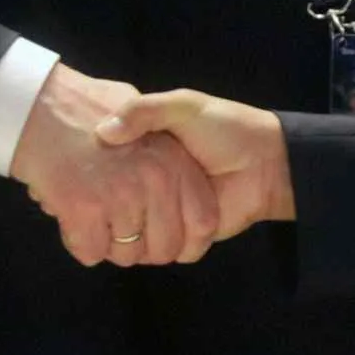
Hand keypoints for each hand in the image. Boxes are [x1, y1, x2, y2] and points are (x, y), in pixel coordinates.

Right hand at [9, 64, 219, 266]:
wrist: (40, 104)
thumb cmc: (89, 106)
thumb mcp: (139, 106)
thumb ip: (167, 146)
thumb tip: (175, 178)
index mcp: (174, 161)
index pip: (202, 223)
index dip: (186, 240)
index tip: (165, 236)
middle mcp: (154, 180)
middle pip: (163, 249)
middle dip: (142, 247)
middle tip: (121, 227)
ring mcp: (120, 196)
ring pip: (125, 255)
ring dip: (109, 244)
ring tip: (94, 215)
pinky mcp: (85, 210)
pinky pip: (91, 252)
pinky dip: (81, 242)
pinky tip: (73, 217)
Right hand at [98, 89, 295, 255]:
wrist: (269, 163)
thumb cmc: (225, 127)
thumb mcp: (184, 106)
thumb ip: (144, 111)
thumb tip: (103, 133)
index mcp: (150, 153)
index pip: (109, 167)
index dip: (97, 173)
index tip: (85, 174)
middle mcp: (154, 185)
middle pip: (116, 205)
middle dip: (109, 208)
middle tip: (97, 204)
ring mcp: (167, 211)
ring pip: (133, 231)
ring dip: (127, 232)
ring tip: (114, 225)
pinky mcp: (183, 234)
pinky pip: (158, 248)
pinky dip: (151, 247)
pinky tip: (139, 237)